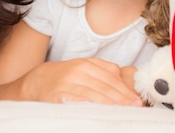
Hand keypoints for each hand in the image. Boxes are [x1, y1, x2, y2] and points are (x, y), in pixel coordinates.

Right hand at [25, 58, 142, 105]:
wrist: (38, 80)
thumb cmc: (64, 76)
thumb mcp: (83, 67)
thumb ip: (102, 70)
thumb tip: (123, 77)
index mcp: (86, 64)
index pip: (111, 78)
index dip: (125, 90)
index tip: (136, 100)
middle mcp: (78, 71)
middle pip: (105, 86)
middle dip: (122, 98)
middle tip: (135, 107)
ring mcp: (68, 83)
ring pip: (94, 94)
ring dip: (110, 104)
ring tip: (123, 111)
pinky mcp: (59, 95)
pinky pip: (77, 101)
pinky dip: (89, 106)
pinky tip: (99, 111)